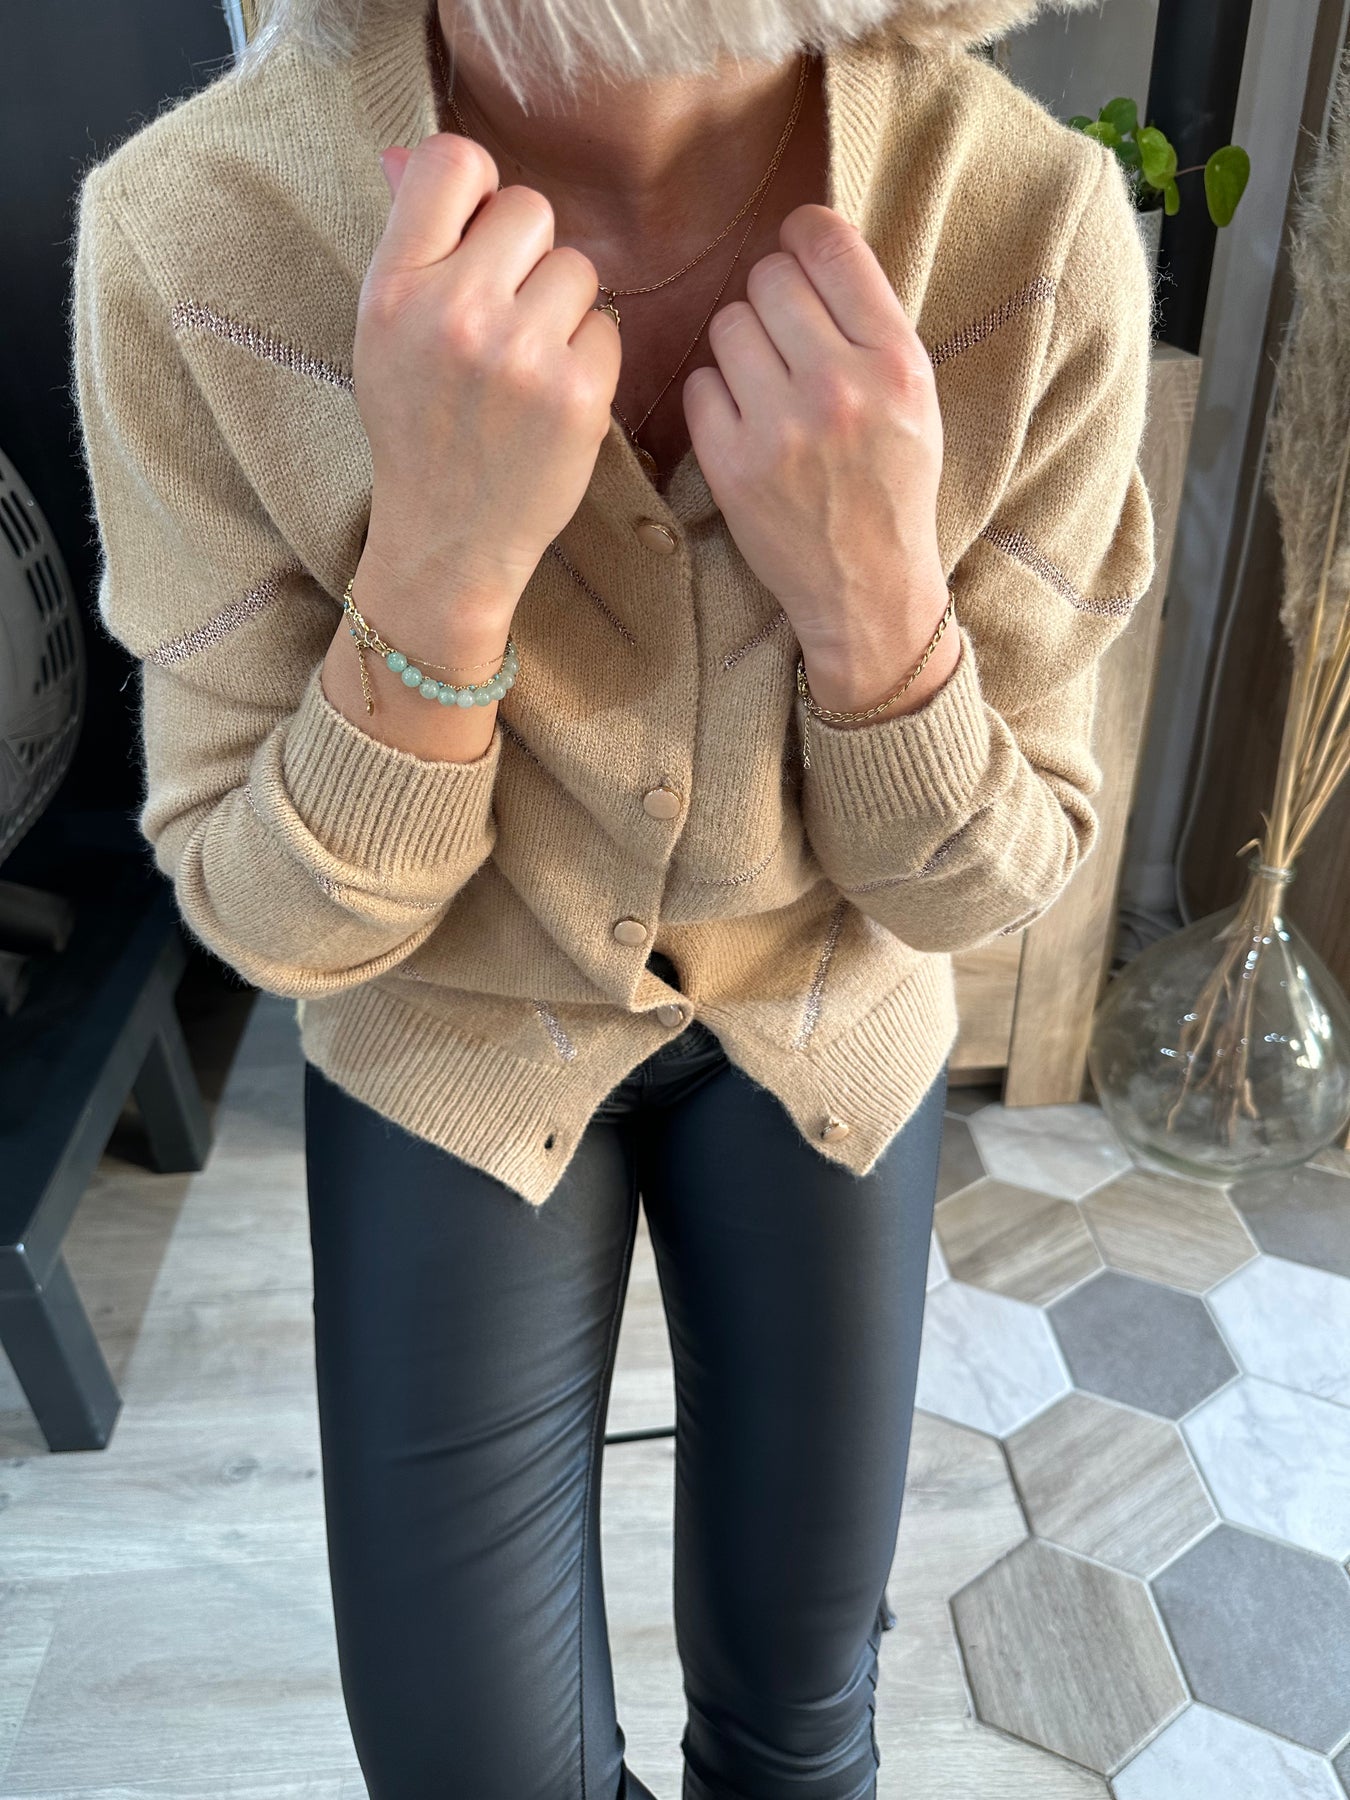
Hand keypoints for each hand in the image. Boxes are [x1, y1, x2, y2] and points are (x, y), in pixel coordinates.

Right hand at [355, 135, 621, 648]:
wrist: (446, 540)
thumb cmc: (417, 430)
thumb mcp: (382, 334)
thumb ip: (410, 247)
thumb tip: (415, 155)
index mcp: (394, 288)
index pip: (452, 162)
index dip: (477, 191)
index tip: (478, 234)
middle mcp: (456, 312)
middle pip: (530, 209)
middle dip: (527, 255)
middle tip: (506, 315)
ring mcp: (521, 355)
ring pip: (577, 268)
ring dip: (562, 307)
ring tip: (527, 363)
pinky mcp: (578, 394)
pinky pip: (606, 327)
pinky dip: (588, 358)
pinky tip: (552, 398)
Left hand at [682, 204, 948, 672]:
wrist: (869, 587)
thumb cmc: (892, 484)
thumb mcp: (914, 397)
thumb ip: (871, 325)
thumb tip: (810, 246)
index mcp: (896, 361)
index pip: (831, 246)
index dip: (803, 235)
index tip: (795, 249)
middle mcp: (839, 387)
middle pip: (769, 279)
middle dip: (770, 299)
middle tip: (782, 336)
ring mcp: (781, 428)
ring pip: (727, 326)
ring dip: (739, 347)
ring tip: (765, 384)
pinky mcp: (733, 464)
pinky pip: (700, 385)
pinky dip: (716, 399)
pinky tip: (744, 424)